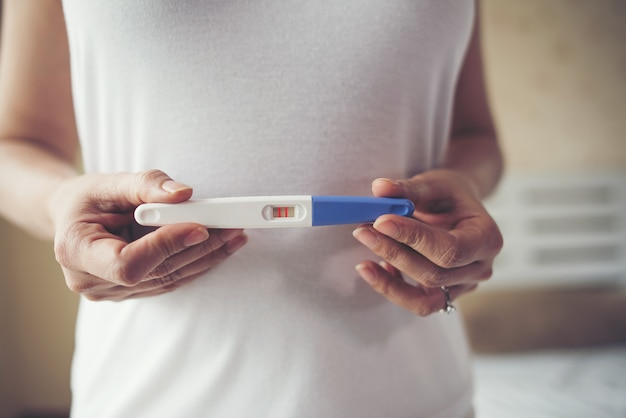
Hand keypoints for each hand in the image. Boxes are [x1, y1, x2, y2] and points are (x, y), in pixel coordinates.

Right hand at [48, 169, 246, 300]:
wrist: (73, 217)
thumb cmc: (87, 198)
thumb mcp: (110, 182)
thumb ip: (146, 185)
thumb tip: (184, 194)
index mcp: (76, 251)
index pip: (128, 263)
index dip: (166, 247)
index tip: (199, 227)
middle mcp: (91, 281)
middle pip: (156, 272)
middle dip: (199, 247)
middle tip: (232, 225)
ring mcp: (112, 292)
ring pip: (169, 278)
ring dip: (207, 256)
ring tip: (235, 233)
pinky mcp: (133, 292)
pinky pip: (171, 279)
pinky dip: (197, 261)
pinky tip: (221, 245)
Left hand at [352, 169, 502, 315]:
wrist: (457, 208)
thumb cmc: (449, 195)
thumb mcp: (434, 184)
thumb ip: (409, 188)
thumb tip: (379, 188)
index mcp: (487, 238)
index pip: (450, 249)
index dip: (414, 239)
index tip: (381, 221)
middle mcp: (480, 268)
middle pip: (434, 274)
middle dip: (394, 254)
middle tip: (363, 231)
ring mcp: (464, 286)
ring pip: (424, 298)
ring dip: (389, 281)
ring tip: (362, 263)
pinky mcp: (445, 295)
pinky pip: (417, 302)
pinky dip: (393, 288)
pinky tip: (376, 267)